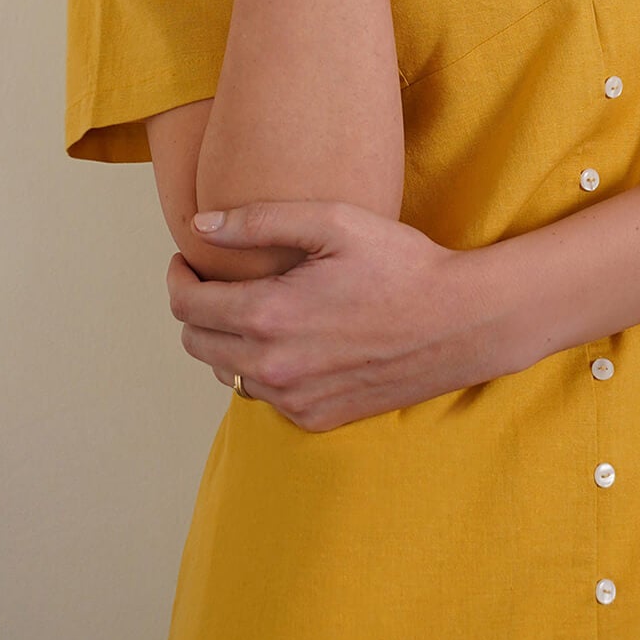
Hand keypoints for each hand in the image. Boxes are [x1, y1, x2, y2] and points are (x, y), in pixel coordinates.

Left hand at [165, 200, 510, 431]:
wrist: (460, 322)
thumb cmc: (401, 264)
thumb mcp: (335, 222)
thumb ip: (260, 220)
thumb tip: (201, 227)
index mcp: (270, 315)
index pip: (187, 306)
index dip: (179, 278)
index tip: (187, 259)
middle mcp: (274, 367)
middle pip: (196, 344)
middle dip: (194, 308)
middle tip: (213, 279)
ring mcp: (295, 400)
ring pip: (227, 374)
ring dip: (226, 341)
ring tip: (252, 307)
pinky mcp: (316, 418)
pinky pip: (265, 396)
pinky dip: (263, 368)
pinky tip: (289, 338)